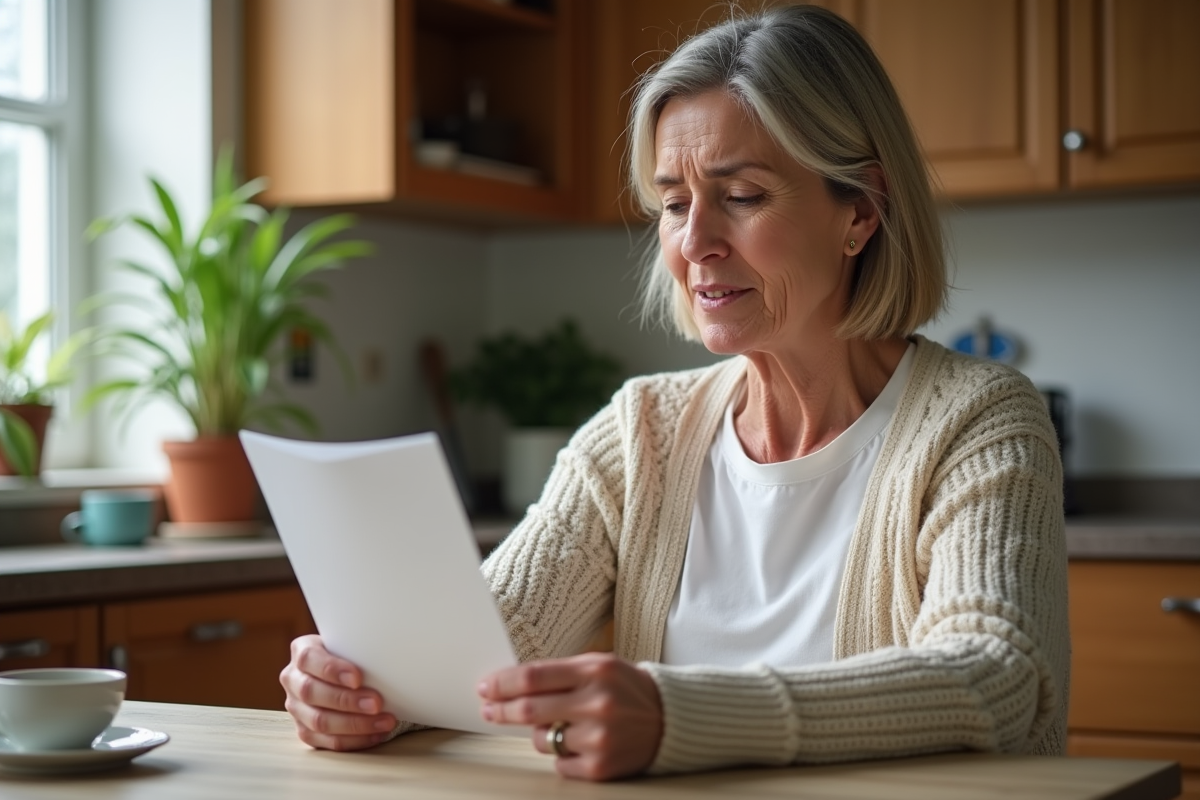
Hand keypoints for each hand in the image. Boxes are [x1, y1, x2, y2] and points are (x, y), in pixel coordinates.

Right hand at [280, 634, 395, 750]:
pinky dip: (354, 740)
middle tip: (376, 703)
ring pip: (319, 721)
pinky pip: (327, 742)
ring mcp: (296, 708)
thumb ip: (359, 649)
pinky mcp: (305, 730)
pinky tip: (376, 734)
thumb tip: (389, 655)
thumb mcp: (352, 644)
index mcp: (302, 651)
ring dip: (355, 724)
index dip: (331, 669)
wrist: (344, 672)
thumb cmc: (352, 656)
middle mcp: (293, 679)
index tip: (358, 678)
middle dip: (347, 700)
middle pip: (311, 692)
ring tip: (384, 721)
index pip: (308, 658)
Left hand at [477, 652, 662, 780]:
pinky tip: (580, 744)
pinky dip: (561, 754)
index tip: (485, 687)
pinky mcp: (601, 767)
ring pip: (541, 739)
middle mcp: (597, 704)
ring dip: (540, 733)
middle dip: (501, 710)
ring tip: (560, 725)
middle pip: (530, 709)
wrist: (670, 718)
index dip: (503, 683)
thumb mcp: (598, 665)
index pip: (534, 677)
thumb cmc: (626, 688)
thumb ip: (559, 672)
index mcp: (595, 671)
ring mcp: (599, 738)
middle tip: (488, 709)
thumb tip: (510, 684)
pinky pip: (558, 763)